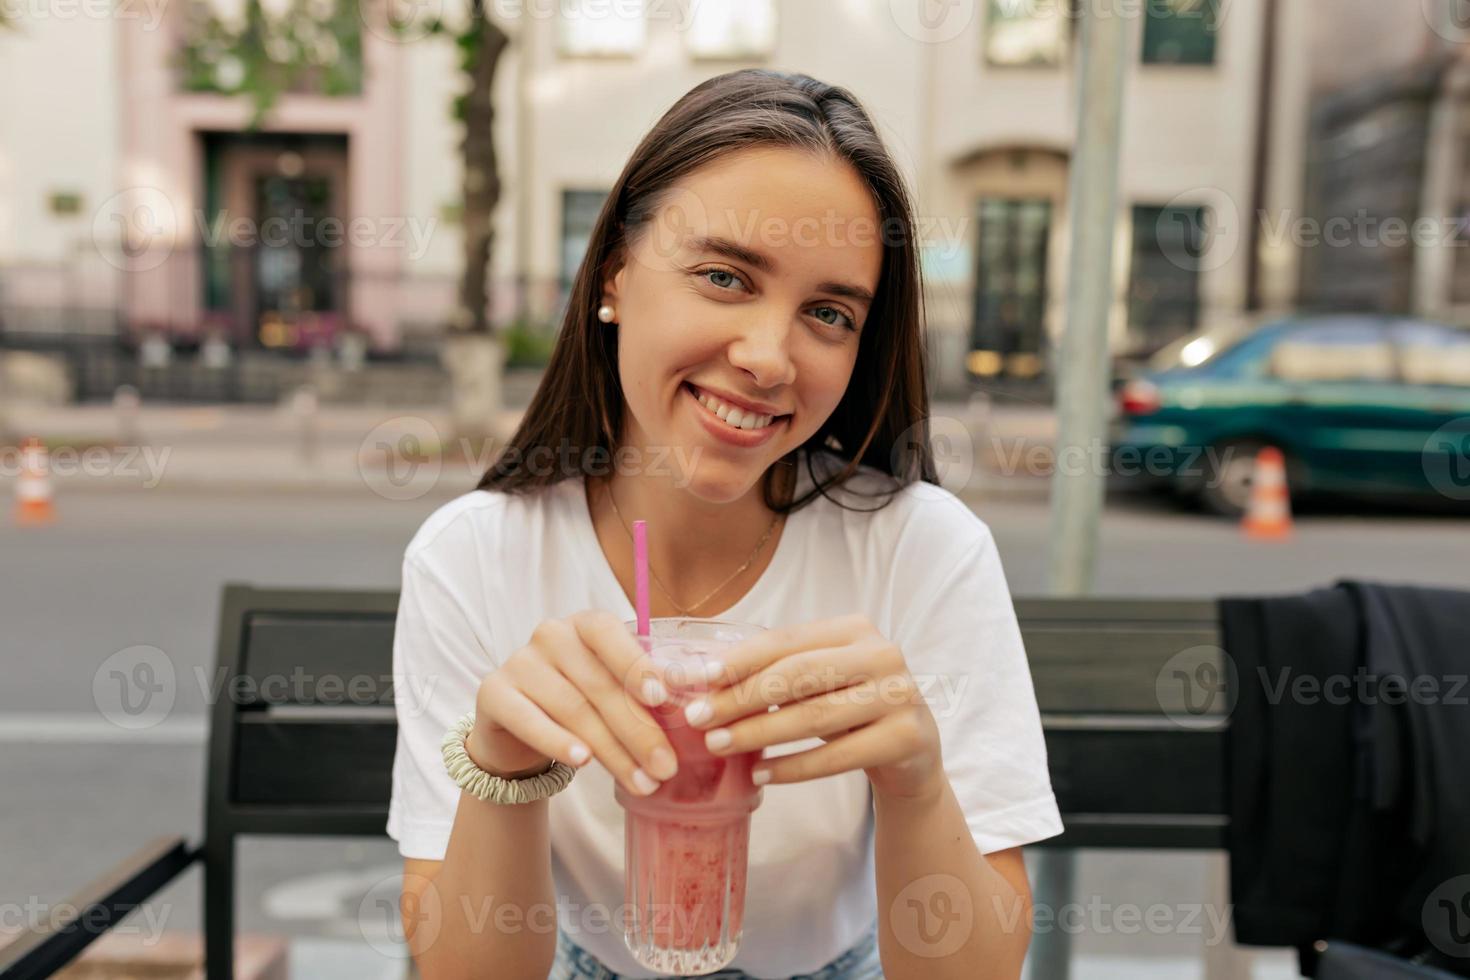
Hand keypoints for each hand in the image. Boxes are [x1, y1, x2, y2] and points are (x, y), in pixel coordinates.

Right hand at [469, 610, 680, 796]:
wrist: (517, 727)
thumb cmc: (579, 703)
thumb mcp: (610, 690)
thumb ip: (640, 695)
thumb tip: (686, 718)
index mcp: (586, 625)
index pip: (611, 634)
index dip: (638, 665)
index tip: (664, 699)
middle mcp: (551, 634)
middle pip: (600, 685)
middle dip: (639, 730)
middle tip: (666, 766)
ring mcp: (519, 662)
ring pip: (574, 710)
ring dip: (611, 751)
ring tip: (641, 782)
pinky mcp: (493, 693)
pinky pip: (530, 720)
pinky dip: (558, 742)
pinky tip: (582, 761)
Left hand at [680, 613, 945, 800]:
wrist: (913, 751)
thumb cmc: (851, 707)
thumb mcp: (819, 683)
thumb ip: (775, 675)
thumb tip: (705, 683)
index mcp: (855, 629)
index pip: (787, 640)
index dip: (741, 659)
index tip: (700, 679)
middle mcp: (882, 654)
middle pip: (797, 675)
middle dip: (741, 697)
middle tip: (697, 718)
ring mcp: (899, 695)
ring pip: (814, 715)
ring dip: (758, 733)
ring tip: (718, 745)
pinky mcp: (907, 737)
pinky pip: (838, 756)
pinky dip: (793, 767)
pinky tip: (761, 774)